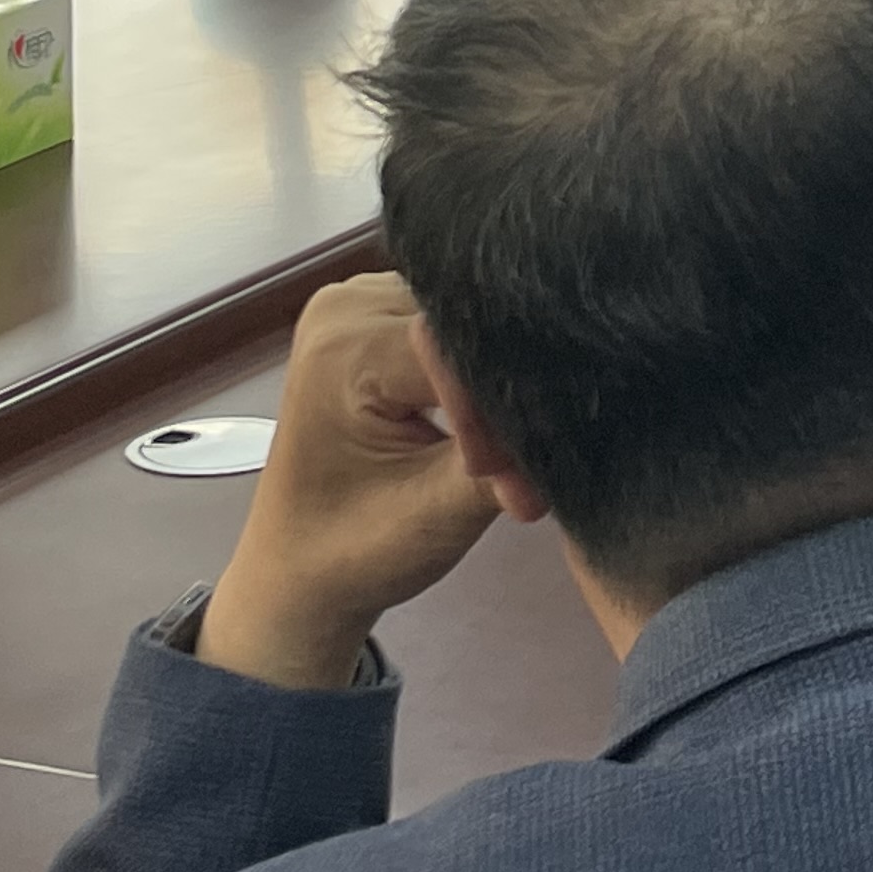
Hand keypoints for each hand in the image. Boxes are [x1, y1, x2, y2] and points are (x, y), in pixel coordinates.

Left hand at [198, 274, 511, 690]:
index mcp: (345, 348)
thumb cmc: (353, 551)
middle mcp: (345, 305)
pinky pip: (447, 322)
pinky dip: (469, 366)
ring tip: (491, 438)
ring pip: (464, 320)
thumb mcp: (440, 514)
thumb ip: (507, 460)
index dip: (501, 401)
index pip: (463, 345)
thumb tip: (575, 430)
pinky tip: (474, 408)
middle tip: (514, 455)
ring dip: (487, 375)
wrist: (298, 570)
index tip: (517, 463)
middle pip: (466, 323)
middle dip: (500, 387)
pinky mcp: (372, 313)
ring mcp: (354, 301)